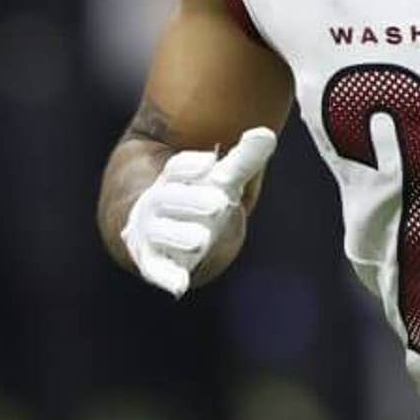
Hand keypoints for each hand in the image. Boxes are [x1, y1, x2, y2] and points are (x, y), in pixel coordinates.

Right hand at [120, 127, 276, 297]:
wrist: (166, 231)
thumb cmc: (199, 199)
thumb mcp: (222, 180)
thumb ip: (243, 160)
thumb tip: (266, 133)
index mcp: (172, 180)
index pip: (175, 169)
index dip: (190, 165)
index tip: (210, 162)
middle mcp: (157, 203)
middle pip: (168, 198)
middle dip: (191, 201)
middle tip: (219, 203)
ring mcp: (153, 232)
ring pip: (161, 232)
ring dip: (179, 235)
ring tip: (201, 239)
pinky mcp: (152, 260)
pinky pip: (156, 268)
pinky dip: (167, 276)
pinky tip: (179, 286)